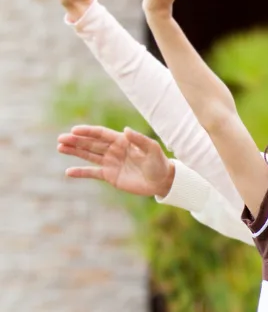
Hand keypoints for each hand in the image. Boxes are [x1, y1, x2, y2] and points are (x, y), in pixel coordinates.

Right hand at [57, 124, 174, 197]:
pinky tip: (68, 172)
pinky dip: (81, 172)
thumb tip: (126, 130)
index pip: (100, 134)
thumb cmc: (159, 163)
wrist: (162, 181)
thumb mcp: (152, 149)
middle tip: (60, 139)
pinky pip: (92, 172)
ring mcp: (110, 162)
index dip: (87, 131)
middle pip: (91, 143)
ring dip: (74, 151)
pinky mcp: (110, 176)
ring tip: (60, 148)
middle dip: (76, 141)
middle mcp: (113, 150)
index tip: (74, 130)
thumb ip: (139, 140)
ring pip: (88, 155)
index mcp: (122, 140)